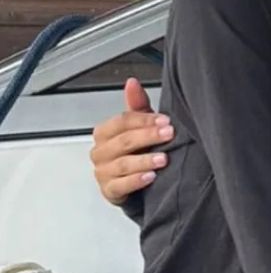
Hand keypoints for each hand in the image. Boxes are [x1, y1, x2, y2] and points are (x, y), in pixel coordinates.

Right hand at [89, 78, 172, 204]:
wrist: (134, 181)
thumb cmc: (138, 149)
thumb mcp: (140, 125)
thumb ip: (137, 105)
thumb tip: (132, 82)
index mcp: (105, 132)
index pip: (122, 121)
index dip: (144, 120)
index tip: (166, 120)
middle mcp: (101, 151)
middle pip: (123, 141)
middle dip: (148, 136)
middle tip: (169, 134)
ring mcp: (103, 172)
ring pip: (122, 164)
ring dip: (144, 160)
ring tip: (164, 159)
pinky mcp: (109, 190)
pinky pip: (120, 185)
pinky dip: (136, 181)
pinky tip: (151, 177)